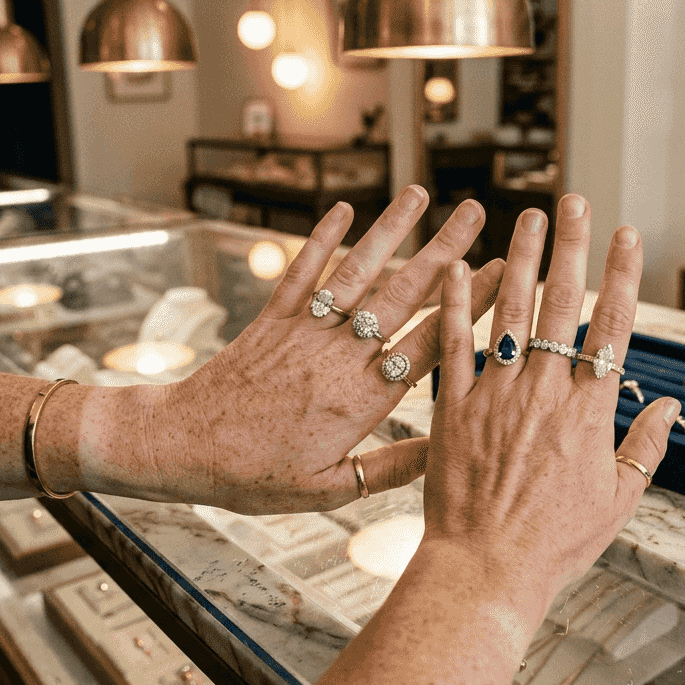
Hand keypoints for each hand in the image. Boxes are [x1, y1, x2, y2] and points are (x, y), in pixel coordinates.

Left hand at [122, 186, 503, 513]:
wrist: (181, 448)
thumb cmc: (254, 477)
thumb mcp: (328, 489)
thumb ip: (389, 468)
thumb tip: (444, 452)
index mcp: (360, 398)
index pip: (430, 341)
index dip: (468, 304)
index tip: (503, 274)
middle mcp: (337, 355)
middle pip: (402, 294)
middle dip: (444, 251)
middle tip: (478, 215)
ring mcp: (304, 331)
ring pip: (356, 272)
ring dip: (390, 230)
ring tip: (421, 194)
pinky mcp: (271, 320)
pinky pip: (301, 272)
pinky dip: (321, 238)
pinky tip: (343, 209)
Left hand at [420, 195, 680, 608]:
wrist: (485, 569)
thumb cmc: (554, 544)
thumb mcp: (619, 501)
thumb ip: (646, 448)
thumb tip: (671, 407)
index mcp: (588, 411)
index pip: (611, 326)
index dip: (623, 274)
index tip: (627, 233)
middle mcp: (543, 391)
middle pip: (561, 303)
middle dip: (570, 246)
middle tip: (572, 201)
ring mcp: (495, 395)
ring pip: (509, 311)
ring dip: (519, 258)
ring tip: (525, 216)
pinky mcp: (452, 408)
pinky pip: (453, 345)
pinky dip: (456, 305)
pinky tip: (460, 267)